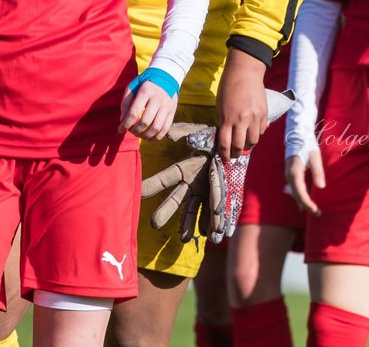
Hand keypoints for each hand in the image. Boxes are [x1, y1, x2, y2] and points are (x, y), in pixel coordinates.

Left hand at [119, 81, 177, 140]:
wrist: (166, 76)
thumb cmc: (145, 83)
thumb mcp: (133, 87)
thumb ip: (126, 102)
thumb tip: (122, 120)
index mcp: (146, 91)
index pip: (134, 112)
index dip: (125, 124)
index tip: (120, 129)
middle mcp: (158, 99)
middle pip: (145, 122)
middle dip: (135, 130)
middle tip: (130, 131)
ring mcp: (167, 106)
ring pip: (156, 128)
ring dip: (145, 135)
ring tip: (138, 134)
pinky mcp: (172, 112)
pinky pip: (165, 129)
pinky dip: (156, 137)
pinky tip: (148, 137)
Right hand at [141, 123, 214, 240]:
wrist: (229, 149)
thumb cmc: (210, 141)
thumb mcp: (196, 135)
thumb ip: (182, 133)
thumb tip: (167, 129)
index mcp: (184, 170)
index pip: (165, 178)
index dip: (152, 185)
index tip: (139, 193)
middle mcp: (191, 185)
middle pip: (176, 199)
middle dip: (166, 211)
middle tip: (154, 223)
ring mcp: (203, 193)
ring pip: (194, 210)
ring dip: (189, 224)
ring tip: (184, 239)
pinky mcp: (217, 198)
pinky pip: (214, 211)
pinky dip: (212, 222)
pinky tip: (210, 234)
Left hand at [215, 48, 268, 159]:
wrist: (245, 73)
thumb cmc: (228, 88)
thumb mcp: (220, 105)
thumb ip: (223, 122)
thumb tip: (225, 138)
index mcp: (227, 118)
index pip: (225, 143)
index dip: (224, 155)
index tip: (224, 159)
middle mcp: (242, 120)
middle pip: (240, 146)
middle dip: (236, 154)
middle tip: (234, 156)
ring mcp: (255, 117)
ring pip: (253, 141)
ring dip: (248, 147)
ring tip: (244, 146)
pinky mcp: (264, 114)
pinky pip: (262, 131)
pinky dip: (256, 135)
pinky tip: (252, 133)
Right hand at [285, 151, 323, 215]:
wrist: (297, 137)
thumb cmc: (308, 146)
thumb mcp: (315, 157)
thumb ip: (318, 172)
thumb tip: (321, 187)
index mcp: (295, 172)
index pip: (300, 192)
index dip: (307, 203)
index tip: (315, 210)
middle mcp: (289, 176)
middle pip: (296, 195)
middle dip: (306, 206)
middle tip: (318, 214)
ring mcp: (288, 176)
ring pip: (295, 193)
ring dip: (303, 203)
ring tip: (314, 211)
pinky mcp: (291, 175)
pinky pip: (295, 190)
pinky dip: (300, 197)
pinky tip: (306, 203)